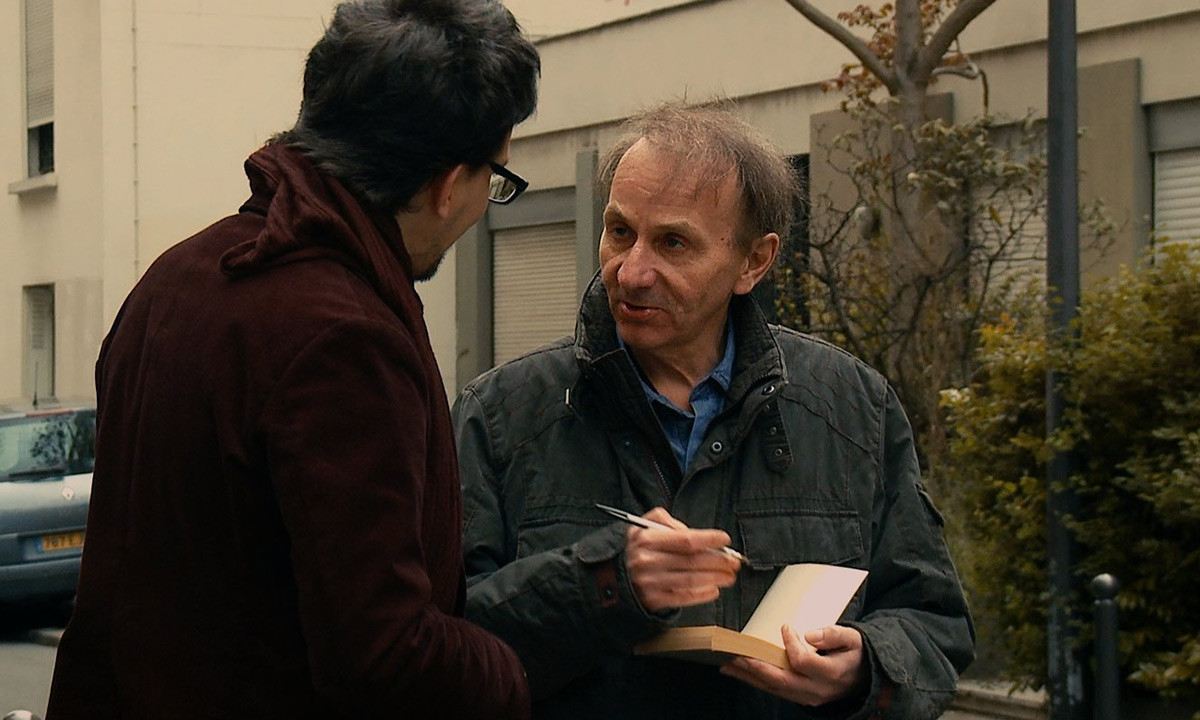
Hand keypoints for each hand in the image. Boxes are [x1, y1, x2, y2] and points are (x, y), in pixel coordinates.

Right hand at [624, 507, 740, 611]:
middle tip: (733, 561)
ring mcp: (651, 582)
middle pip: (692, 560)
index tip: (725, 539)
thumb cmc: (636, 549)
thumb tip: (692, 532)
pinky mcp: (653, 600)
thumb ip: (666, 521)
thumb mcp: (643, 526)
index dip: (709, 539)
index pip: (685, 539)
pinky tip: (714, 590)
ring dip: (715, 578)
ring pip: (691, 579)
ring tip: (729, 576)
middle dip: (718, 561)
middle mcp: (648, 561)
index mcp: (647, 540)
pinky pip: (683, 597)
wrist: (612, 577)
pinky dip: (702, 594)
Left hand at [719, 624, 868, 705]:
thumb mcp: (854, 639)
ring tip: (727, 664)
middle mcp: (817, 690)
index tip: (786, 627)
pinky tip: (740, 672)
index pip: (803, 661)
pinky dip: (756, 681)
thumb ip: (833, 635)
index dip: (791, 644)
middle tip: (734, 654)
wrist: (865, 679)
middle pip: (781, 681)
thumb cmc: (857, 654)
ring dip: (749, 677)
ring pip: (774, 689)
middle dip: (755, 667)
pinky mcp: (800, 698)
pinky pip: (775, 691)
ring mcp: (808, 697)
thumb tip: (809, 634)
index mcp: (832, 674)